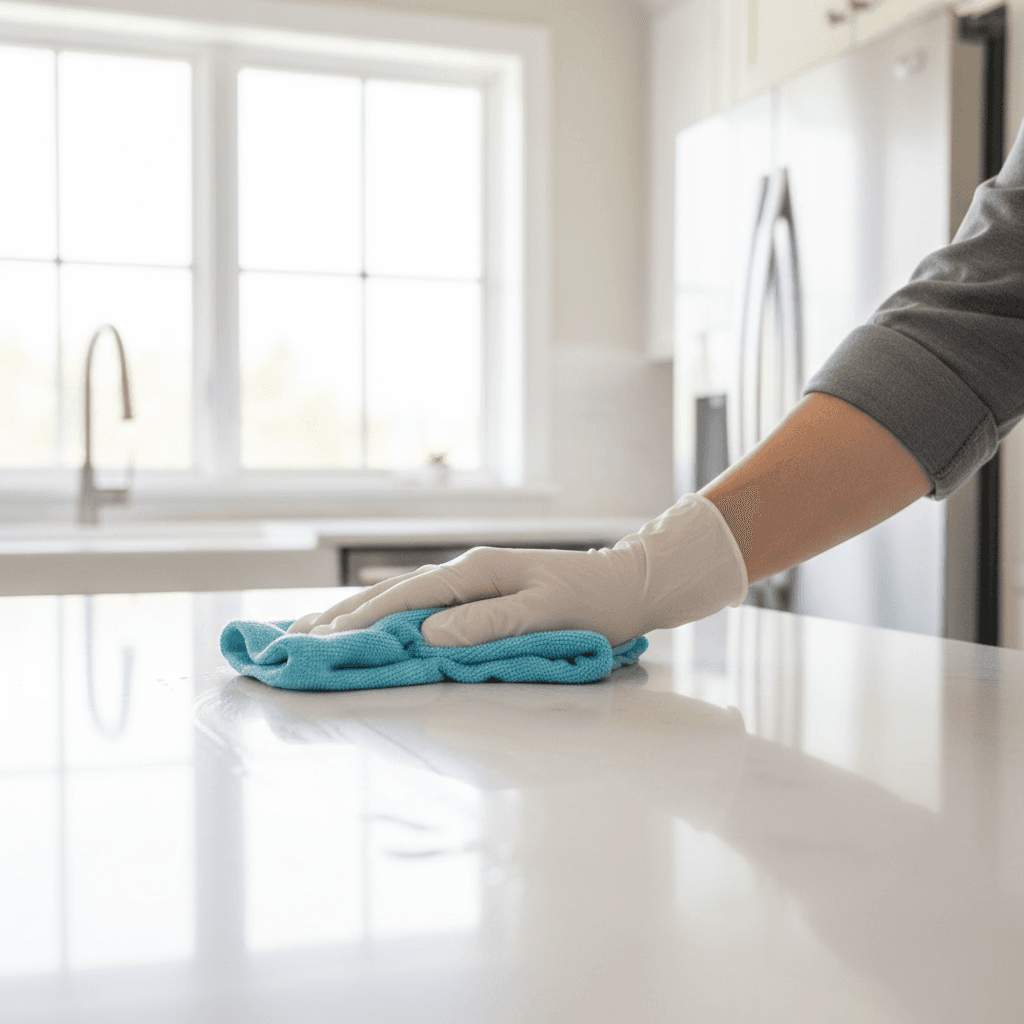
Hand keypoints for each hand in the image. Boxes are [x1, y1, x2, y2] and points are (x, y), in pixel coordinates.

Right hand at [287, 494, 747, 646]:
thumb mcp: (544, 614)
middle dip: (341, 615)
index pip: (406, 599)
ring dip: (356, 614)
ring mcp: (471, 579)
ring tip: (313, 629)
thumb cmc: (593, 602)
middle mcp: (466, 570)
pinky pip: (421, 604)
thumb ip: (487, 625)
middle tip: (292, 636)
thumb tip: (427, 635)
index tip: (318, 640)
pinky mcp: (479, 592)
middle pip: (390, 593)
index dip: (361, 621)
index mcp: (476, 572)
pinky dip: (387, 614)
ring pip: (401, 597)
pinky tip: (371, 624)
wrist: (630, 583)